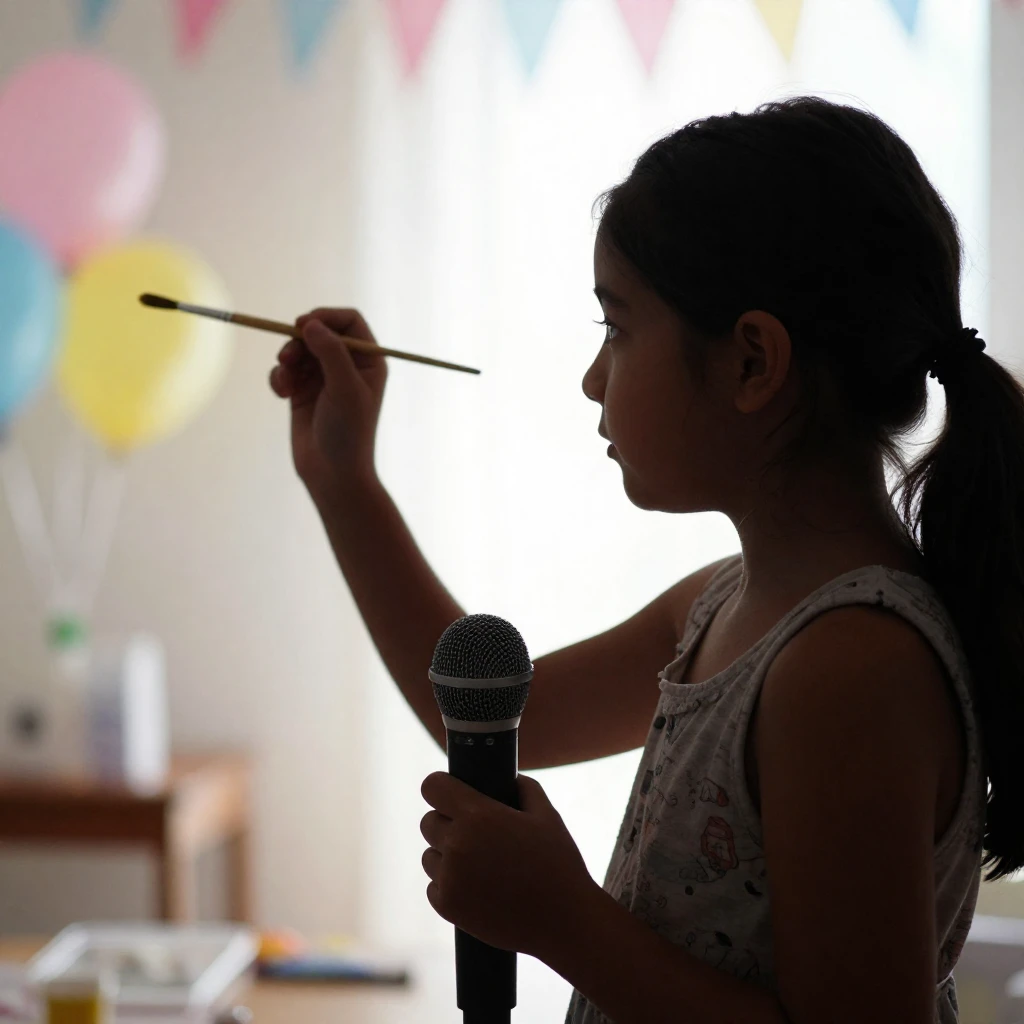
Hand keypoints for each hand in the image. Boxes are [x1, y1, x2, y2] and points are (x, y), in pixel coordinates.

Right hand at [268, 308, 387, 499]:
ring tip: (286, 380)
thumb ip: (331, 353)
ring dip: (287, 359)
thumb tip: (311, 324)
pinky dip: (280, 377)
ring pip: (298, 349)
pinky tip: (282, 393)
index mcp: (368, 361)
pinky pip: (286, 370)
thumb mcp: (344, 389)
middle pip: (319, 331)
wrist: (333, 475)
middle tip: (288, 356)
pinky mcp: (303, 391)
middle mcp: (348, 365)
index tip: (304, 325)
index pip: (349, 321)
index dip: (326, 317)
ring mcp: (324, 378)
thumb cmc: (348, 433)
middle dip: (299, 340)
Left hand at [420, 772, 597, 958]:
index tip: (450, 794)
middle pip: (428, 822)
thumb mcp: (546, 815)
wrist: (564, 921)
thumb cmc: (558, 864)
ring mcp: (449, 878)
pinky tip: (477, 888)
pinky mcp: (447, 906)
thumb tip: (508, 778)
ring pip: (429, 855)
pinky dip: (450, 886)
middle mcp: (457, 844)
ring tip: (479, 865)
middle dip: (447, 823)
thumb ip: (523, 787)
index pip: (432, 787)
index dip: (441, 787)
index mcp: (478, 815)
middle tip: (474, 835)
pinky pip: (434, 886)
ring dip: (446, 856)